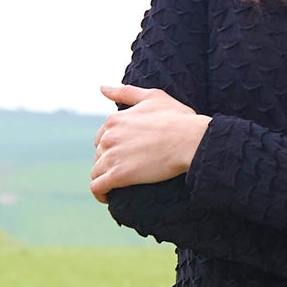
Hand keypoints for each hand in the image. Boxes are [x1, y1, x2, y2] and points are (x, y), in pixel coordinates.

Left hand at [90, 84, 210, 200]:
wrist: (190, 140)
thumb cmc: (178, 118)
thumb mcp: (152, 97)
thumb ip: (125, 92)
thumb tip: (101, 88)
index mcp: (114, 119)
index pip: (102, 137)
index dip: (111, 147)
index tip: (123, 156)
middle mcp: (109, 137)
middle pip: (99, 154)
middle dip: (108, 163)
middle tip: (126, 171)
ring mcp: (112, 156)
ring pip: (96, 172)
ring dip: (104, 179)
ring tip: (117, 187)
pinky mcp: (119, 175)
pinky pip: (98, 188)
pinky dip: (100, 194)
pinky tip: (108, 198)